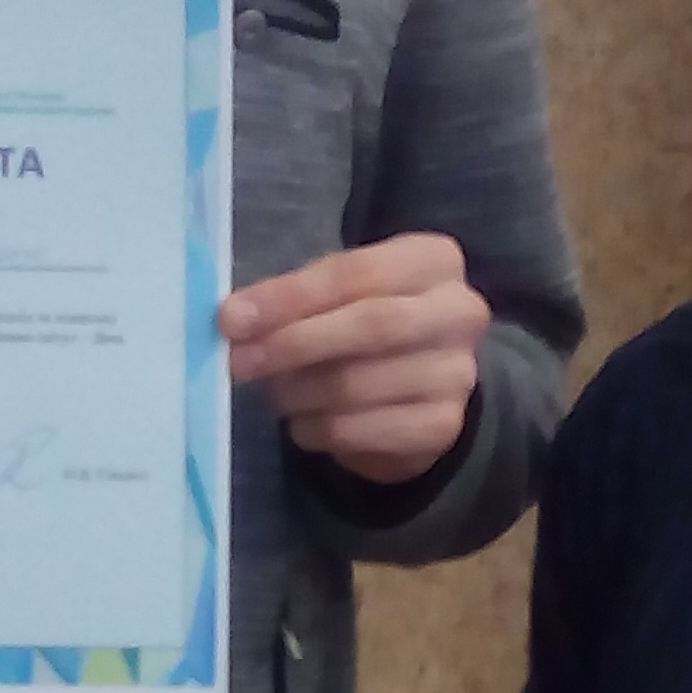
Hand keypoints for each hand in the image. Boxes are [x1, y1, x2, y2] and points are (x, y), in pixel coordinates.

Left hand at [220, 233, 488, 482]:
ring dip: (299, 392)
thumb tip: (236, 318)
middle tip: (239, 361)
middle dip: (293, 344)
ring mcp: (456, 374)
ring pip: (358, 384)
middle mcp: (458, 313)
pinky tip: (303, 423)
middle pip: (369, 325)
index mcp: (433, 261)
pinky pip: (361, 431)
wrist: (425, 387)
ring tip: (275, 393)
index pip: (355, 273)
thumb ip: (298, 298)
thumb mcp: (343, 293)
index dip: (289, 297)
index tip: (232, 317)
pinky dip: (317, 429)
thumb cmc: (371, 323)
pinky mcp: (441, 427)